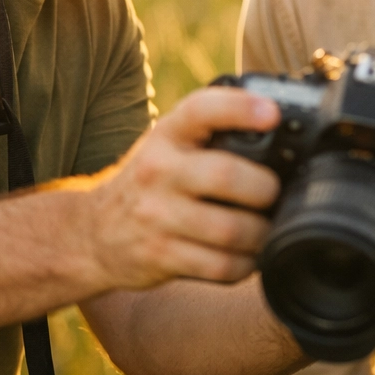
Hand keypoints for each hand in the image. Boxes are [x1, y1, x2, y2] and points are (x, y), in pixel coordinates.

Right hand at [86, 87, 280, 289]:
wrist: (93, 233)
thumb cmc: (153, 181)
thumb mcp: (171, 143)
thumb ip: (214, 132)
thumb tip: (282, 130)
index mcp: (168, 134)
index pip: (201, 109)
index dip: (240, 108)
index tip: (272, 114)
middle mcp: (158, 170)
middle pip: (226, 175)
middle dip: (265, 188)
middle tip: (275, 193)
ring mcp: (157, 216)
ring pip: (230, 229)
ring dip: (261, 232)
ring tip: (267, 228)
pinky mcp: (161, 257)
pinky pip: (220, 266)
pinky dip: (245, 264)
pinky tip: (247, 255)